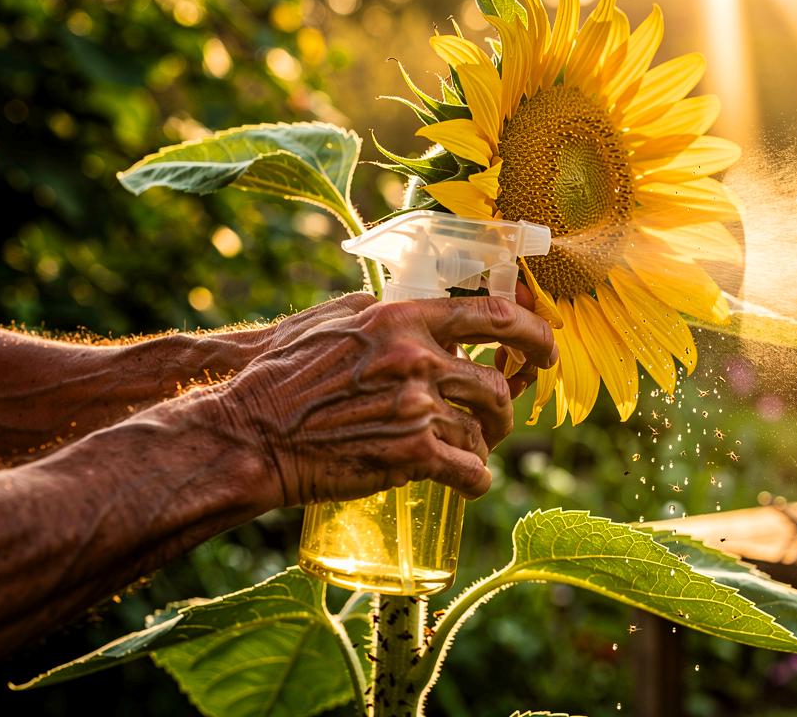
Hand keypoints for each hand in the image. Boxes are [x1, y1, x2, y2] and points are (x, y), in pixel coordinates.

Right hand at [214, 297, 556, 506]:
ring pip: (486, 429)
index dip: (533, 331)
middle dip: (506, 405)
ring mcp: (417, 407)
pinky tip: (468, 485)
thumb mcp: (333, 321)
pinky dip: (476, 481)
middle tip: (500, 417)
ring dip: (486, 444)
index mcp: (403, 318)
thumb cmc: (281, 377)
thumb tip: (422, 311)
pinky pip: (471, 471)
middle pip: (497, 382)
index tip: (546, 349)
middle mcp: (418, 358)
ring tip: (471, 452)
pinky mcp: (411, 455)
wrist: (250, 436)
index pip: (492, 315)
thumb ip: (384, 314)